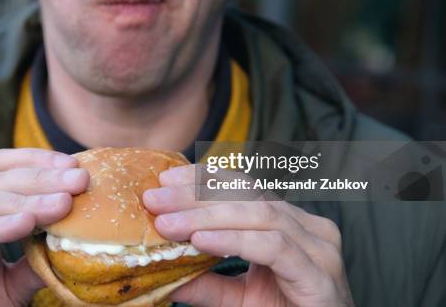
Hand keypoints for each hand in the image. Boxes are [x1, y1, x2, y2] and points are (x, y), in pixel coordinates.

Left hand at [143, 165, 354, 306]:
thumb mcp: (238, 298)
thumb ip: (206, 282)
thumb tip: (160, 271)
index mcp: (290, 224)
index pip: (244, 187)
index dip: (204, 178)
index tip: (165, 178)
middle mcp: (308, 228)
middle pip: (246, 196)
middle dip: (195, 194)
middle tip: (155, 198)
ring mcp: (318, 249)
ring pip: (258, 215)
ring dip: (206, 216)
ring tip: (168, 222)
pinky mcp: (319, 274)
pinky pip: (273, 247)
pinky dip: (234, 240)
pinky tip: (201, 241)